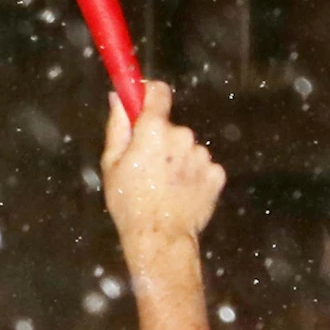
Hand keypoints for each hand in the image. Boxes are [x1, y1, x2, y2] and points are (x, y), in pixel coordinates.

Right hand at [99, 85, 222, 272]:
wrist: (160, 237)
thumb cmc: (129, 201)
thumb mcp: (112, 161)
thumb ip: (118, 124)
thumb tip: (118, 96)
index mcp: (154, 129)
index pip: (159, 91)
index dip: (150, 93)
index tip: (143, 98)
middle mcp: (184, 136)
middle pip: (171, 126)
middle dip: (160, 139)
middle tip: (147, 165)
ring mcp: (203, 156)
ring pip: (188, 148)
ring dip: (178, 159)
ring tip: (163, 185)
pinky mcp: (217, 174)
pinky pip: (203, 166)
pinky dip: (193, 175)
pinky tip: (181, 192)